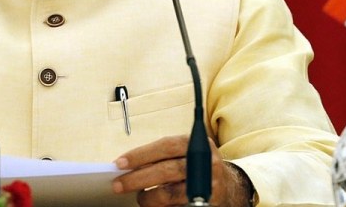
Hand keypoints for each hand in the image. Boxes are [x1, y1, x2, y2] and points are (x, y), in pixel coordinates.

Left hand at [112, 135, 251, 206]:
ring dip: (149, 198)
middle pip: (166, 171)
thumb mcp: (183, 153)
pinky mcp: (205, 204)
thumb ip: (160, 156)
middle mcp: (204, 163)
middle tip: (118, 185)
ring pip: (170, 194)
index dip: (141, 154)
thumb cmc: (195, 165)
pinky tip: (153, 206)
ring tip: (140, 199)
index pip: (165, 146)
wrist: (227, 185)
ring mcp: (206, 185)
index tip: (120, 163)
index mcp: (195, 144)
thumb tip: (126, 166)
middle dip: (138, 179)